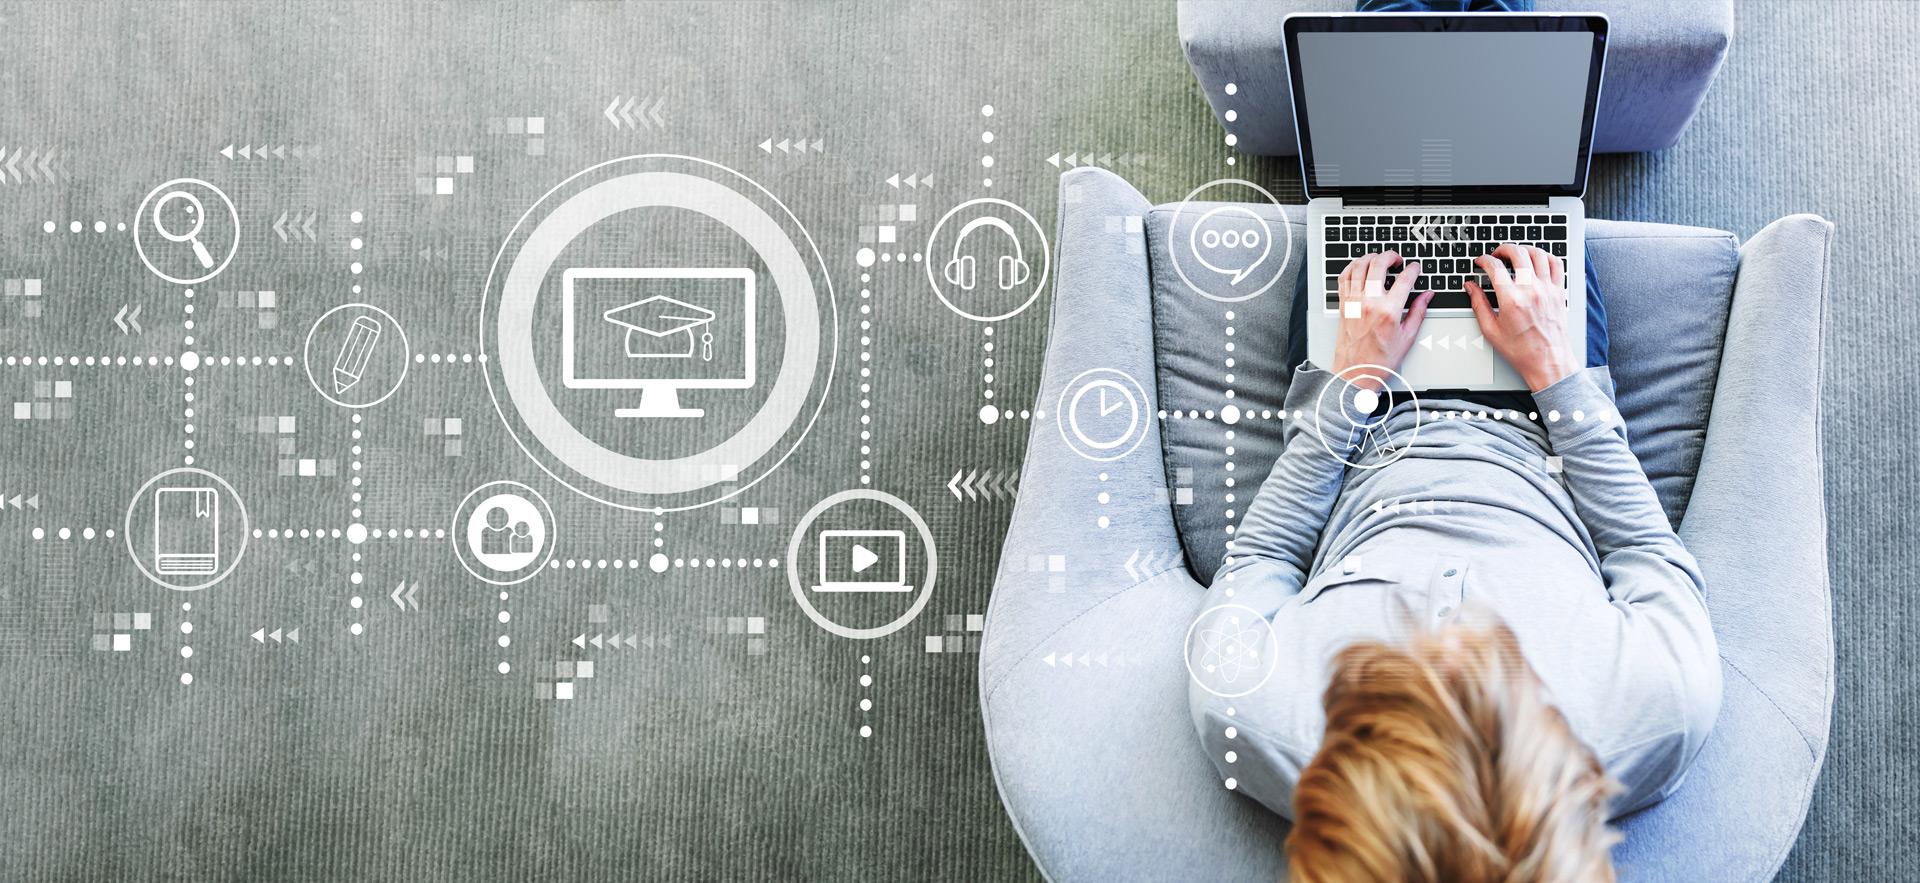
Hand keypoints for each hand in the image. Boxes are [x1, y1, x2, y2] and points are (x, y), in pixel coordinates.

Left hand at [1330, 251, 1435, 390]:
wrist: (1355, 373)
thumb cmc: (1379, 360)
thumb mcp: (1407, 337)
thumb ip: (1418, 312)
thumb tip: (1427, 295)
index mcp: (1388, 311)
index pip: (1404, 279)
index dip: (1413, 269)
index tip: (1415, 268)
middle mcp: (1369, 303)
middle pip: (1378, 264)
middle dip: (1391, 255)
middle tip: (1398, 259)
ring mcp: (1353, 302)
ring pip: (1359, 266)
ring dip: (1371, 257)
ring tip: (1380, 260)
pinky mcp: (1343, 304)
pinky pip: (1344, 277)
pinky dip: (1352, 267)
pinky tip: (1360, 268)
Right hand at [1466, 244, 1577, 392]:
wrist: (1548, 361)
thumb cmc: (1522, 350)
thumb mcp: (1491, 330)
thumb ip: (1478, 304)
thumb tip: (1471, 287)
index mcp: (1511, 300)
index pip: (1495, 267)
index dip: (1484, 260)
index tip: (1480, 262)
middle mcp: (1531, 291)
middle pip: (1517, 253)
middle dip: (1503, 249)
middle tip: (1497, 254)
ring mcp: (1548, 289)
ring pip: (1538, 254)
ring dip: (1524, 249)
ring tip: (1516, 254)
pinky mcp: (1559, 292)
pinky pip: (1556, 264)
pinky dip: (1546, 256)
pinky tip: (1538, 260)